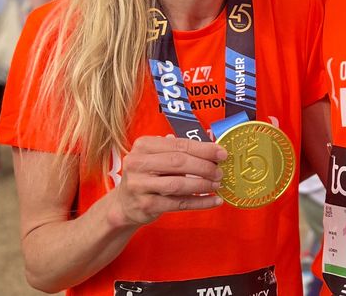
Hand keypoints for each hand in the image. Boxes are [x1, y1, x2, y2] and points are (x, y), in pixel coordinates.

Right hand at [110, 136, 227, 226]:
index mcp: (143, 145)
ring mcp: (139, 185)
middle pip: (179, 162)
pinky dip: (199, 202)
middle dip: (204, 166)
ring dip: (202, 184)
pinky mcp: (145, 205)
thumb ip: (180, 149)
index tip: (221, 153)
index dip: (203, 148)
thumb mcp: (158, 157)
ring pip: (178, 184)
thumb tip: (212, 140)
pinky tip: (213, 200)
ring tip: (216, 184)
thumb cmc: (147, 175)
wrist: (124, 203)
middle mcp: (138, 163)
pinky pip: (179, 204)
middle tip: (219, 171)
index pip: (179, 144)